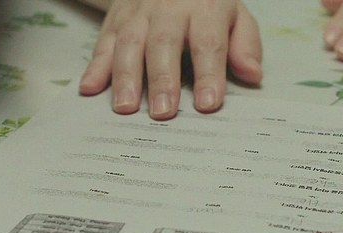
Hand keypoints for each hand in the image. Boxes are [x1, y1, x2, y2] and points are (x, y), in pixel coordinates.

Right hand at [79, 0, 262, 119]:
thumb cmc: (205, 6)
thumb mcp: (235, 15)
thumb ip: (245, 44)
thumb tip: (252, 74)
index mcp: (204, 8)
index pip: (207, 42)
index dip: (209, 74)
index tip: (208, 104)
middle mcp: (168, 8)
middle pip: (163, 44)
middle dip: (162, 80)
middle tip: (163, 113)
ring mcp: (137, 14)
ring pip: (128, 43)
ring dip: (125, 77)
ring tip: (126, 108)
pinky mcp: (113, 21)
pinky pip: (102, 44)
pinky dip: (94, 68)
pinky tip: (89, 89)